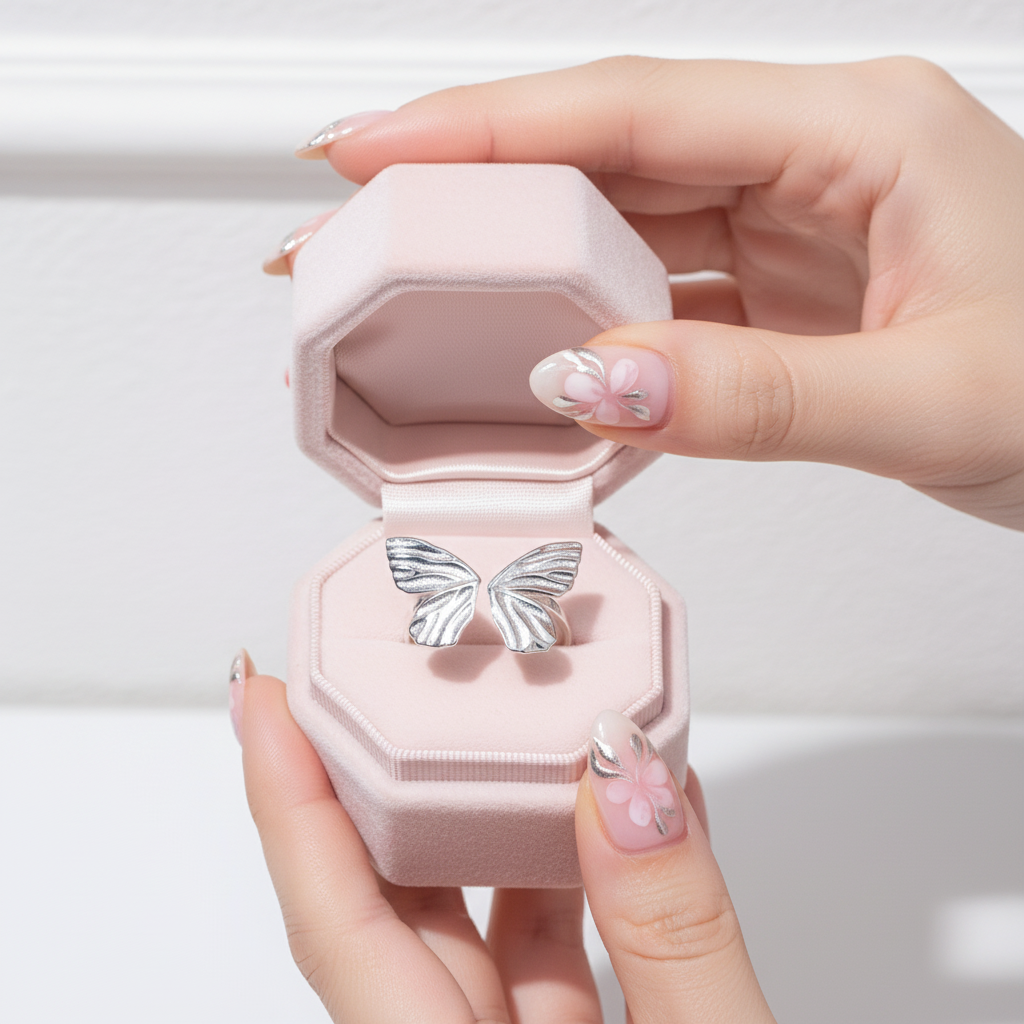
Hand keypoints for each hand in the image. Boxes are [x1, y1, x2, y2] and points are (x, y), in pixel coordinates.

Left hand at [237, 663, 775, 1022]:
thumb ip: (673, 939)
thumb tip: (625, 782)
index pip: (338, 930)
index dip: (291, 805)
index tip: (268, 700)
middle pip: (397, 908)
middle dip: (393, 779)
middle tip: (397, 677)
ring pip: (480, 924)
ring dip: (501, 817)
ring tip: (515, 717)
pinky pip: (556, 952)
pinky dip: (582, 872)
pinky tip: (619, 806)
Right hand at [282, 57, 1023, 528]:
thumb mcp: (934, 397)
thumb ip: (757, 395)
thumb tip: (597, 384)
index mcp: (857, 132)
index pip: (632, 109)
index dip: (485, 126)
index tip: (367, 148)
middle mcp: (813, 160)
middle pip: (603, 155)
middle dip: (471, 191)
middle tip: (358, 229)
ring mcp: (793, 227)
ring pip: (622, 226)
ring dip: (521, 266)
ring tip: (422, 295)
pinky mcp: (783, 291)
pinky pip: (660, 294)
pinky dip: (593, 332)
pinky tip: (541, 364)